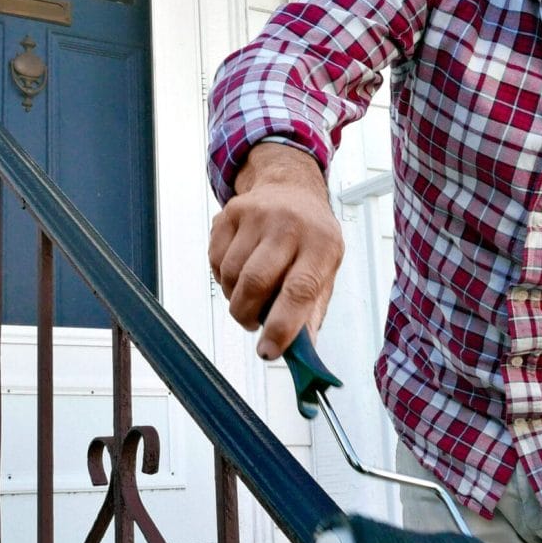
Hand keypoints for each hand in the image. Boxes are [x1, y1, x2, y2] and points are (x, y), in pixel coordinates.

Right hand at [208, 143, 343, 359]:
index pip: (299, 290)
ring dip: (235, 298)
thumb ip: (311, 312)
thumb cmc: (312, 238)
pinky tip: (239, 271)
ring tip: (250, 294)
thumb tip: (300, 352)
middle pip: (256, 283)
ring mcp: (257, 216)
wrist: (292, 190)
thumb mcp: (326, 271)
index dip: (281, 327)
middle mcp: (289, 225)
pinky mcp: (230, 213)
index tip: (269, 352)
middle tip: (252, 323)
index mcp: (321, 245)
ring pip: (231, 275)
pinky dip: (223, 278)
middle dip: (247, 315)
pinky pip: (215, 261)